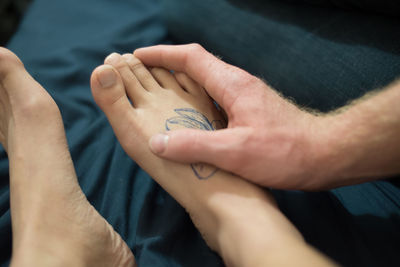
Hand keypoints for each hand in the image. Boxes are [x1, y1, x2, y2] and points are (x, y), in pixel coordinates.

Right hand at [134, 44, 331, 189]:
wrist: (326, 154)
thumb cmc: (286, 152)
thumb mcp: (236, 152)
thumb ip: (195, 145)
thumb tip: (157, 142)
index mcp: (232, 85)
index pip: (190, 57)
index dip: (161, 54)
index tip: (137, 55)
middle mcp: (238, 84)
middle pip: (195, 65)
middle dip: (166, 66)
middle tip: (141, 75)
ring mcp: (245, 97)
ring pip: (205, 82)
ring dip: (180, 83)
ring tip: (157, 95)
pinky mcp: (251, 111)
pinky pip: (215, 98)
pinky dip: (195, 101)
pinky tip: (188, 119)